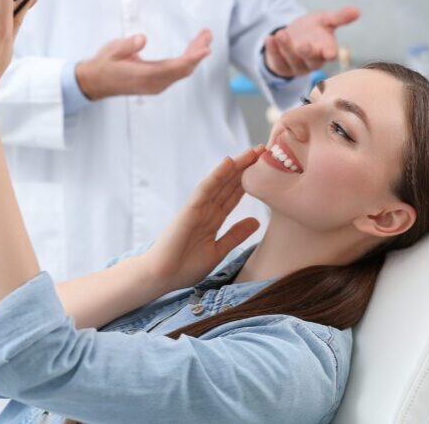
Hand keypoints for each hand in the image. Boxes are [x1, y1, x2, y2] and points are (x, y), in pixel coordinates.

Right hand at [75, 29, 211, 99]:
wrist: (95, 83)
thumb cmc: (104, 65)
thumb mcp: (112, 51)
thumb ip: (127, 45)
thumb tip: (142, 39)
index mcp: (145, 75)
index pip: (175, 67)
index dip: (192, 57)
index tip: (205, 49)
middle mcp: (154, 83)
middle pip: (183, 69)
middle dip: (197, 52)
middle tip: (207, 34)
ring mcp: (155, 85)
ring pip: (181, 71)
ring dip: (193, 56)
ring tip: (202, 38)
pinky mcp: (155, 83)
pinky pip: (176, 73)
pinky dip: (186, 61)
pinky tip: (191, 51)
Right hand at [141, 146, 264, 293]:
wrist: (162, 277)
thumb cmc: (185, 267)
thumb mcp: (218, 250)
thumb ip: (235, 235)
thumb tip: (256, 221)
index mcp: (213, 219)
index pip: (234, 195)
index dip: (249, 181)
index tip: (266, 168)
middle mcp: (206, 209)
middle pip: (229, 184)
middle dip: (246, 167)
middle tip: (265, 150)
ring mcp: (197, 208)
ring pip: (220, 182)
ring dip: (235, 166)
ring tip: (253, 151)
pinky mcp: (189, 210)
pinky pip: (205, 189)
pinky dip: (216, 175)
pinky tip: (228, 163)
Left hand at [263, 6, 359, 77]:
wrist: (293, 38)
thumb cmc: (313, 31)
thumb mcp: (325, 21)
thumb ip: (339, 17)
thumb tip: (357, 10)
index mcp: (326, 51)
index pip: (330, 55)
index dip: (329, 53)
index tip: (330, 52)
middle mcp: (312, 61)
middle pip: (310, 60)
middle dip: (306, 53)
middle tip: (303, 45)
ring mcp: (296, 65)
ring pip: (292, 59)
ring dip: (286, 47)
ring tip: (281, 33)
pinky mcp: (281, 66)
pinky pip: (277, 59)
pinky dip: (272, 49)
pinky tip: (269, 37)